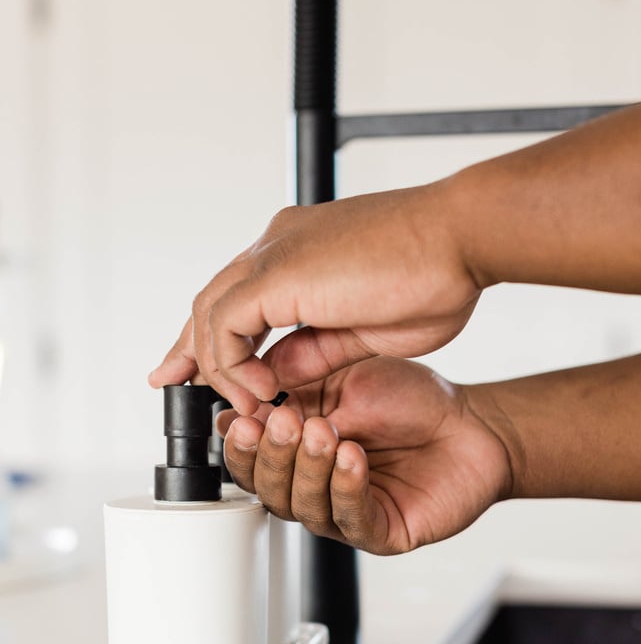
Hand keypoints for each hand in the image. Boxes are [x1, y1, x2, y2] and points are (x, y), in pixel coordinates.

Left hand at [149, 182, 479, 414]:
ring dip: (219, 365)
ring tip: (247, 404)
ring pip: (209, 310)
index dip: (213, 337)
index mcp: (299, 253)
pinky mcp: (278, 270)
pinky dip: (231, 362)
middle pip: (211, 300)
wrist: (464, 239)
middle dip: (189, 349)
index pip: (237, 297)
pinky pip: (224, 323)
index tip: (198, 372)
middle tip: (173, 385)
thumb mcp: (360, 331)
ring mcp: (275, 252)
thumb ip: (311, 350)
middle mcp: (279, 244)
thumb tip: (272, 374)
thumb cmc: (436, 276)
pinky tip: (261, 389)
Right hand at [216, 357, 510, 554]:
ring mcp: (345, 512)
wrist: (474, 423)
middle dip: (271, 455)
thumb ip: (298, 392)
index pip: (252, 460)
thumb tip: (246, 401)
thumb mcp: (346, 381)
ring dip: (307, 468)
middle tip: (281, 423)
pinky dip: (345, 486)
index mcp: (298, 451)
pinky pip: (351, 517)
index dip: (241, 444)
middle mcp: (315, 486)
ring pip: (304, 506)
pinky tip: (350, 457)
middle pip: (270, 489)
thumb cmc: (412, 401)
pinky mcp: (381, 531)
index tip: (242, 419)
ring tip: (320, 434)